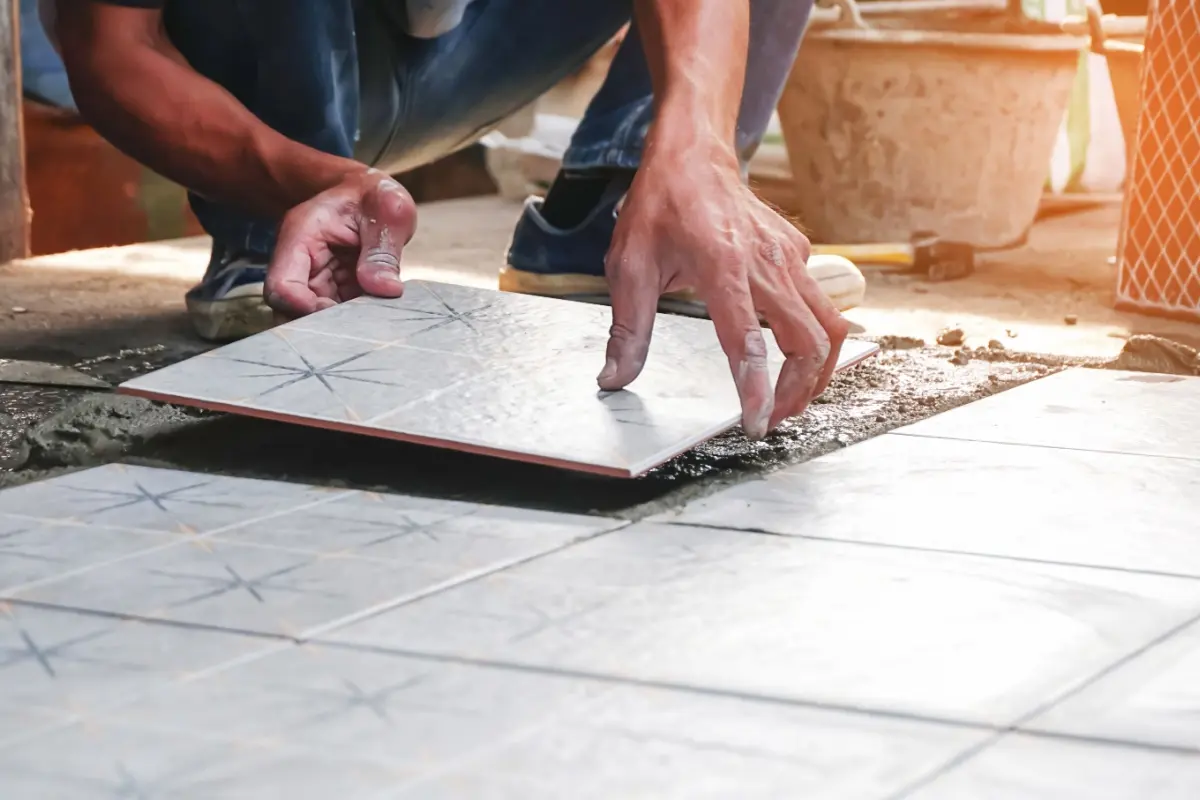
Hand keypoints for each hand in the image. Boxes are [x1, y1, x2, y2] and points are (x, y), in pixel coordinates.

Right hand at [264, 170, 416, 316]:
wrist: (372, 194)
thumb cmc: (374, 196)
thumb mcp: (389, 211)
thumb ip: (383, 249)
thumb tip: (384, 289)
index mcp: (301, 237)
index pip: (282, 286)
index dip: (304, 308)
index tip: (340, 313)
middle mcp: (301, 263)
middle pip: (290, 311)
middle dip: (322, 324)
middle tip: (361, 323)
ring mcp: (316, 281)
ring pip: (312, 319)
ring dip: (341, 325)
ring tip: (372, 318)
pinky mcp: (335, 293)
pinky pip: (337, 317)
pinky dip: (353, 322)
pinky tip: (375, 316)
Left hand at [599, 147, 848, 439]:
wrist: (692, 154)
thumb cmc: (660, 205)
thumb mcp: (630, 266)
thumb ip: (628, 330)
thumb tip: (614, 378)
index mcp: (723, 267)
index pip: (749, 341)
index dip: (756, 388)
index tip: (755, 423)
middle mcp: (767, 263)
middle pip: (809, 341)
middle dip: (796, 391)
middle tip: (772, 419)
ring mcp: (790, 256)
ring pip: (828, 326)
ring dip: (815, 370)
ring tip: (790, 398)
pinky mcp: (800, 253)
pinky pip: (820, 302)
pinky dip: (813, 336)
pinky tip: (788, 350)